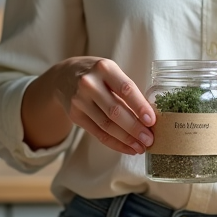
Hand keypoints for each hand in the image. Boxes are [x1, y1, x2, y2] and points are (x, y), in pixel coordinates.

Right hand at [37, 57, 155, 154]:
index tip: (152, 121)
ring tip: (140, 147)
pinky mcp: (75, 115)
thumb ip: (126, 90)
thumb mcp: (111, 72)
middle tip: (149, 139)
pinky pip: (98, 133)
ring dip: (126, 139)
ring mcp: (79, 100)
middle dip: (135, 128)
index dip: (140, 106)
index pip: (126, 89)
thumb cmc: (97, 75)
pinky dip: (114, 143)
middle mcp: (89, 83)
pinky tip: (127, 148)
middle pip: (115, 111)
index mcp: (104, 68)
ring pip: (106, 125)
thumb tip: (149, 117)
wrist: (64, 76)